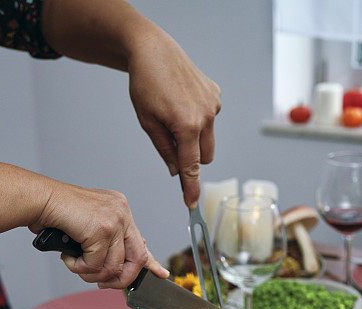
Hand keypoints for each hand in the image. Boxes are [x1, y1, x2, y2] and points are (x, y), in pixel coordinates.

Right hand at [30, 182, 168, 288]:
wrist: (38, 199)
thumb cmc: (57, 214)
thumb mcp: (88, 227)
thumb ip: (106, 242)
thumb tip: (119, 265)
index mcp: (120, 210)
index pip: (141, 242)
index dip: (151, 263)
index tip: (161, 274)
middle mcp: (122, 212)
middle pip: (137, 259)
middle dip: (120, 280)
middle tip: (102, 284)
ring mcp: (114, 220)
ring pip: (114, 267)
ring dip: (92, 275)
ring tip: (76, 265)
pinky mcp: (101, 229)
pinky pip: (96, 265)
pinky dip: (79, 268)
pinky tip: (68, 257)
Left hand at [127, 21, 220, 207]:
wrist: (153, 50)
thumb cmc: (145, 84)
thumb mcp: (147, 122)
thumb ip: (165, 150)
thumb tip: (177, 171)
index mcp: (186, 126)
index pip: (191, 166)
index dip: (191, 188)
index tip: (192, 204)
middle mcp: (205, 116)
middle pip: (205, 157)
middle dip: (192, 157)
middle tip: (170, 138)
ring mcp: (213, 105)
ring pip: (209, 139)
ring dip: (195, 138)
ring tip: (175, 115)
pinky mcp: (215, 95)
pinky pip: (210, 119)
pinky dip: (199, 119)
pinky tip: (183, 101)